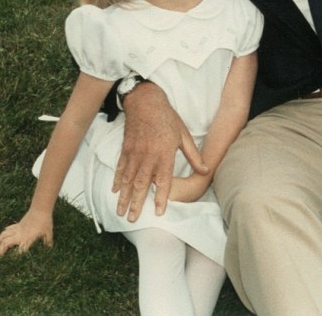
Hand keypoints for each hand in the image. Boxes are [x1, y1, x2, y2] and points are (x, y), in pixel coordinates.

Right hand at [0, 209, 52, 255]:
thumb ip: (48, 241)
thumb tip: (50, 249)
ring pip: (4, 235)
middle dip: (1, 250)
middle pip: (6, 243)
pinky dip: (4, 233)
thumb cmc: (45, 221)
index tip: (12, 262)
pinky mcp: (18, 224)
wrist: (40, 209)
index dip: (15, 257)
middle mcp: (20, 235)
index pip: (20, 251)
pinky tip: (2, 236)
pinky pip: (8, 229)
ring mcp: (17, 229)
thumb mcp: (48, 233)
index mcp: (27, 239)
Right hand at [112, 82, 206, 221]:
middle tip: (133, 220)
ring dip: (125, 197)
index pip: (164, 180)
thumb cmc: (167, 118)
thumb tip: (206, 170)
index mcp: (165, 153)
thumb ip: (193, 155)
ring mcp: (135, 153)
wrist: (146, 102)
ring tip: (121, 212)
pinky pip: (121, 168)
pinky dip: (117, 181)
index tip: (159, 212)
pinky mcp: (126, 148)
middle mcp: (148, 155)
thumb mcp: (184, 135)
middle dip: (137, 203)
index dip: (161, 197)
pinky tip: (115, 192)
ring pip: (129, 179)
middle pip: (142, 184)